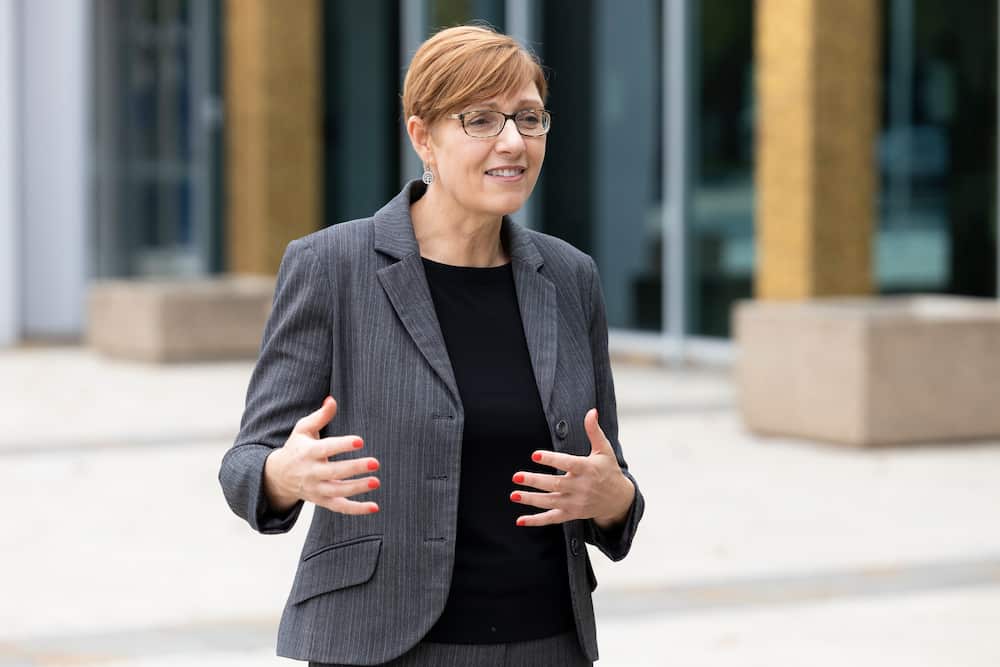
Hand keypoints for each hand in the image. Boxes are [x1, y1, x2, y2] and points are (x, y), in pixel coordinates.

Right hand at [264, 396, 379, 515]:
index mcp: (307, 453)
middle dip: (354, 468)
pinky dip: (357, 509)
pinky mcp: (322, 501)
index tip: (360, 441)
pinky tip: (375, 507)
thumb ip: (320, 416)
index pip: (326, 449)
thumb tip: (332, 400)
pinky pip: (340, 508)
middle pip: (334, 472)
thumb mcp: (303, 429)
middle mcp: (311, 473)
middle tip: (375, 462)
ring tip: (376, 481)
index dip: (343, 445)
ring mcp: (316, 489)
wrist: (278, 476)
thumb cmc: (297, 447)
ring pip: (338, 492)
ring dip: (357, 488)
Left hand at [511, 408, 633, 527]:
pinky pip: (552, 519)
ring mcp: (576, 503)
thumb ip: (594, 431)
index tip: (535, 455)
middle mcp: (581, 487)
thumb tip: (591, 411)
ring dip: (531, 499)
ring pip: (551, 502)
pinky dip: (536, 521)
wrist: (619, 500)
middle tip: (516, 476)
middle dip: (535, 481)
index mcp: (588, 469)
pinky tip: (520, 520)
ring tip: (514, 494)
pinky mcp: (572, 514)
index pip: (568, 463)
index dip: (551, 459)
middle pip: (555, 484)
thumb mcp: (604, 450)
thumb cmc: (608, 470)